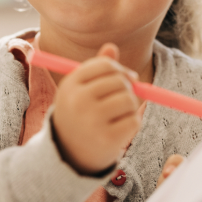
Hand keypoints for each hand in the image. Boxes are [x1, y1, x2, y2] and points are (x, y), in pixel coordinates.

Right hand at [49, 43, 141, 174]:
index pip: (105, 66)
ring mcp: (92, 121)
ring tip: (116, 116)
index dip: (120, 70)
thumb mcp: (80, 90)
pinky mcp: (107, 139)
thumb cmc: (78, 115)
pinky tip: (118, 130)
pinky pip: (133, 120)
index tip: (126, 78)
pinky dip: (131, 124)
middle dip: (127, 88)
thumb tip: (111, 47)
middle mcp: (78, 101)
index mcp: (70, 85)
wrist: (68, 154)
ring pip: (129, 100)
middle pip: (120, 81)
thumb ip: (96, 68)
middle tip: (121, 99)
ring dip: (129, 107)